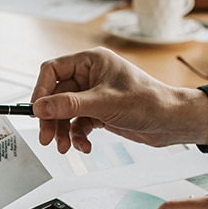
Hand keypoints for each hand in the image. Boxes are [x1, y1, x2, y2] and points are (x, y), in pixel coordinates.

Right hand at [31, 46, 207, 152]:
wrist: (171, 122)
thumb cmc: (148, 102)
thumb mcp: (103, 103)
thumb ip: (68, 105)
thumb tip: (39, 107)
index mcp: (91, 61)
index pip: (52, 70)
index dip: (41, 90)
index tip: (36, 111)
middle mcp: (90, 76)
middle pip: (56, 95)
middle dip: (51, 118)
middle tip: (46, 138)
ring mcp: (94, 95)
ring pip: (65, 112)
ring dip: (62, 131)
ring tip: (65, 147)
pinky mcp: (99, 112)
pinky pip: (77, 124)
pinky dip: (77, 136)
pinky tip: (84, 146)